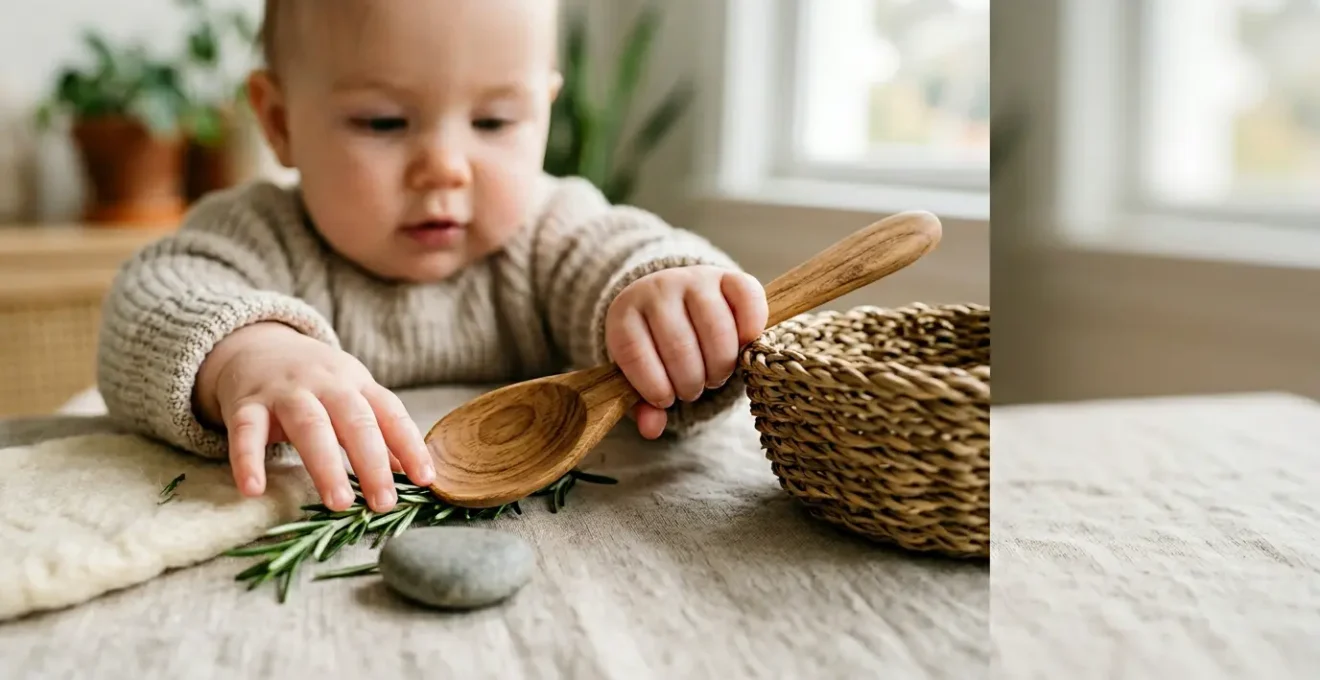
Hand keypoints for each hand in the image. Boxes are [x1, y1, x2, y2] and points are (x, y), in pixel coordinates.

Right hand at [195, 322, 433, 512]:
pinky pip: (246, 431)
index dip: (410, 445)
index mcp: (357, 383)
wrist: (255, 345)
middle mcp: (325, 383)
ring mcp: (284, 392)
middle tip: (384, 503)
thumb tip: (412, 473)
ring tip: (340, 504)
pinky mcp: (245, 403)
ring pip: (309, 426)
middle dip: (372, 463)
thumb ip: (378, 432)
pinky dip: (248, 460)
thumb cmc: (314, 384)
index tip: (426, 479)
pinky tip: (253, 490)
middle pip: (354, 421)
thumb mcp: (351, 396)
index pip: (390, 413)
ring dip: (326, 465)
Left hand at [604, 266, 767, 438]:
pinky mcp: (730, 277)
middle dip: (691, 381)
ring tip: (714, 375)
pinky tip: (743, 347)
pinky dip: (751, 329)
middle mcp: (658, 289)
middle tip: (693, 389)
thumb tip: (652, 428)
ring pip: (716, 329)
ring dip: (720, 365)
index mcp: (625, 312)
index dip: (652, 385)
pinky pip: (748, 300)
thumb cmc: (655, 344)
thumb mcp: (640, 371)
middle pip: (679, 346)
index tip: (665, 399)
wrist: (674, 298)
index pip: (633, 351)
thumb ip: (643, 402)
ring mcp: (695, 279)